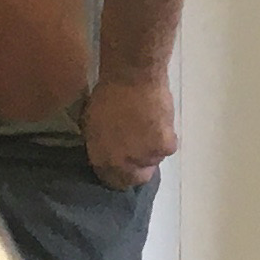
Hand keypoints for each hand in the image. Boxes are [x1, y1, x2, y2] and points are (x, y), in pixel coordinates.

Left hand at [82, 72, 176, 190]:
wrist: (132, 76)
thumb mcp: (93, 125)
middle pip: (136, 179)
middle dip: (138, 169)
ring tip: (149, 128)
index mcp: (103, 158)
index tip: (123, 166)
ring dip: (152, 150)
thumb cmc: (108, 94)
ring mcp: (146, 156)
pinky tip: (159, 123)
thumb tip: (108, 153)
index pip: (113, 182)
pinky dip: (165, 138)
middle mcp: (124, 164)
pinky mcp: (165, 146)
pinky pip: (167, 148)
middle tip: (140, 150)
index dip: (119, 175)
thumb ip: (101, 146)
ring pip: (154, 161)